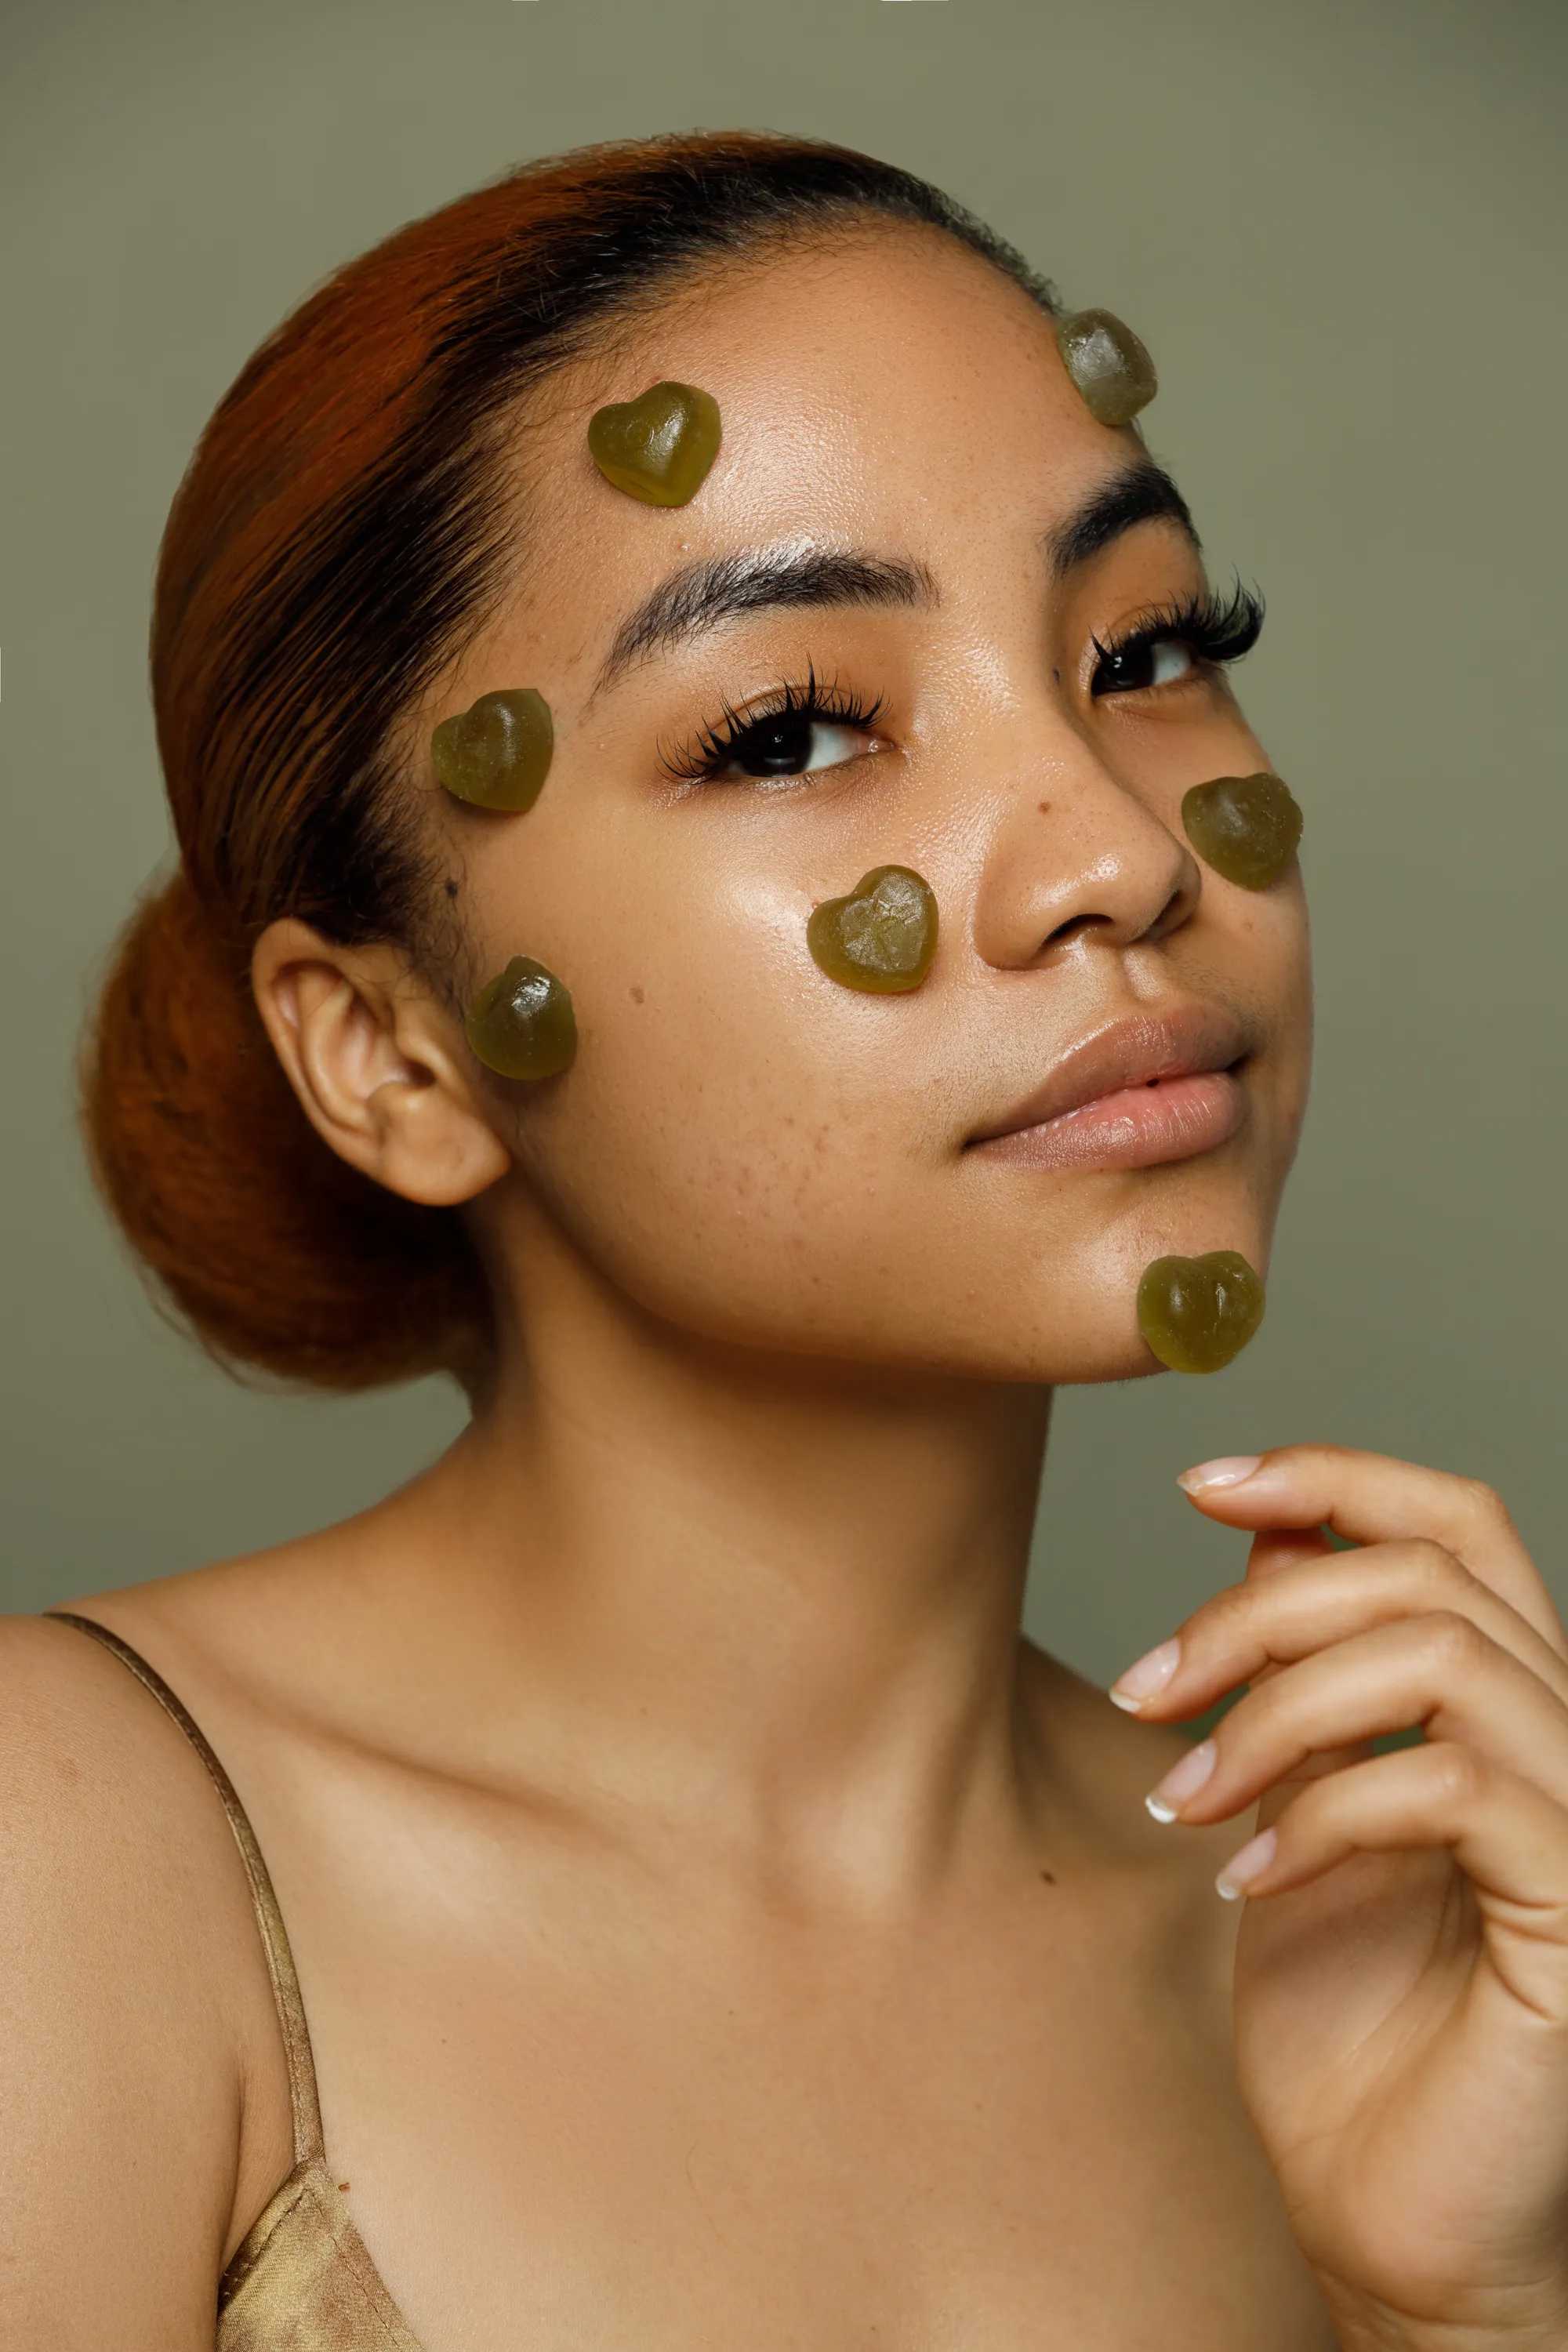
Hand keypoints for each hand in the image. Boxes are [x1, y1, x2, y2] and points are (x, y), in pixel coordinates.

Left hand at [1109, 1446, 1567, 2350]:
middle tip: (1148, 1689)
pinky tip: (1245, 1874)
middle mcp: (1566, 1742)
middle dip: (1256, 1612)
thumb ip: (1301, 1678)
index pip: (1458, 1522)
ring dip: (1275, 1709)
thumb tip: (1265, 1533)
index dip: (1336, 1474)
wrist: (1385, 2220)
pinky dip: (1319, 1810)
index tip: (1201, 1484)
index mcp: (1506, 1705)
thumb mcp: (1294, 1810)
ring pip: (1439, 1656)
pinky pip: (1447, 1787)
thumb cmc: (1346, 2028)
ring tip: (1186, 1793)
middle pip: (1427, 1572)